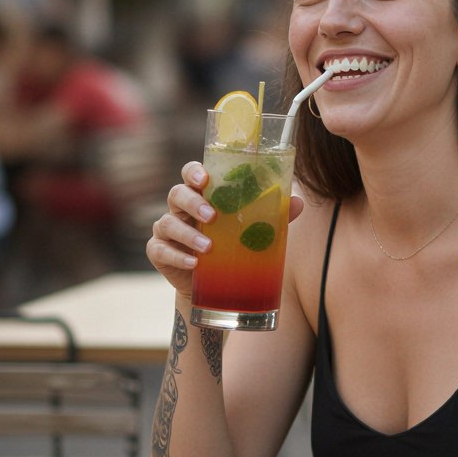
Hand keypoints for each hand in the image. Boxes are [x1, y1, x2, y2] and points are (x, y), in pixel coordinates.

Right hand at [147, 160, 303, 297]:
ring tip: (208, 247)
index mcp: (201, 194)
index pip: (191, 173)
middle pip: (177, 193)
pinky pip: (160, 250)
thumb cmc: (233, 245)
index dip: (194, 171)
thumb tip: (297, 202)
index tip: (205, 178)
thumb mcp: (252, 228)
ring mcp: (167, 229)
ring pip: (168, 222)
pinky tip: (193, 263)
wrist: (215, 285)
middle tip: (212, 216)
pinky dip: (177, 256)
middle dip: (193, 202)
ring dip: (188, 234)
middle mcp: (180, 208)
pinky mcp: (159, 252)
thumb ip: (272, 213)